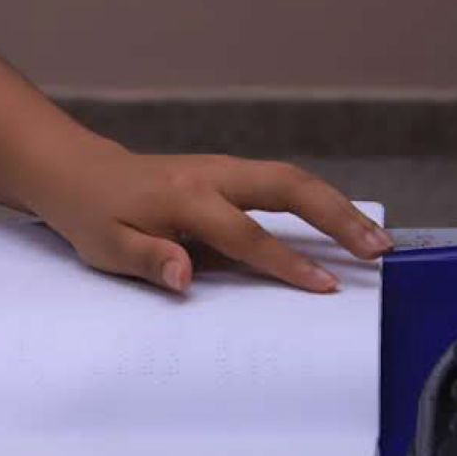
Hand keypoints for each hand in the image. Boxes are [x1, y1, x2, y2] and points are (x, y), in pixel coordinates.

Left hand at [30, 147, 391, 293]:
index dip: (286, 263)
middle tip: (377, 249)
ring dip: (336, 206)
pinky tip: (341, 225)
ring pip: (292, 179)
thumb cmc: (93, 216)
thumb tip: (185, 278)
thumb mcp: (106, 247)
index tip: (325, 285)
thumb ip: (148, 260)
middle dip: (336, 217)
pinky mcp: (227, 174)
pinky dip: (316, 201)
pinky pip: (280, 184)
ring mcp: (223, 170)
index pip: (246, 236)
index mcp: (184, 199)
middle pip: (288, 187)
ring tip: (373, 240)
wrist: (79, 172)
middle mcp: (212, 176)